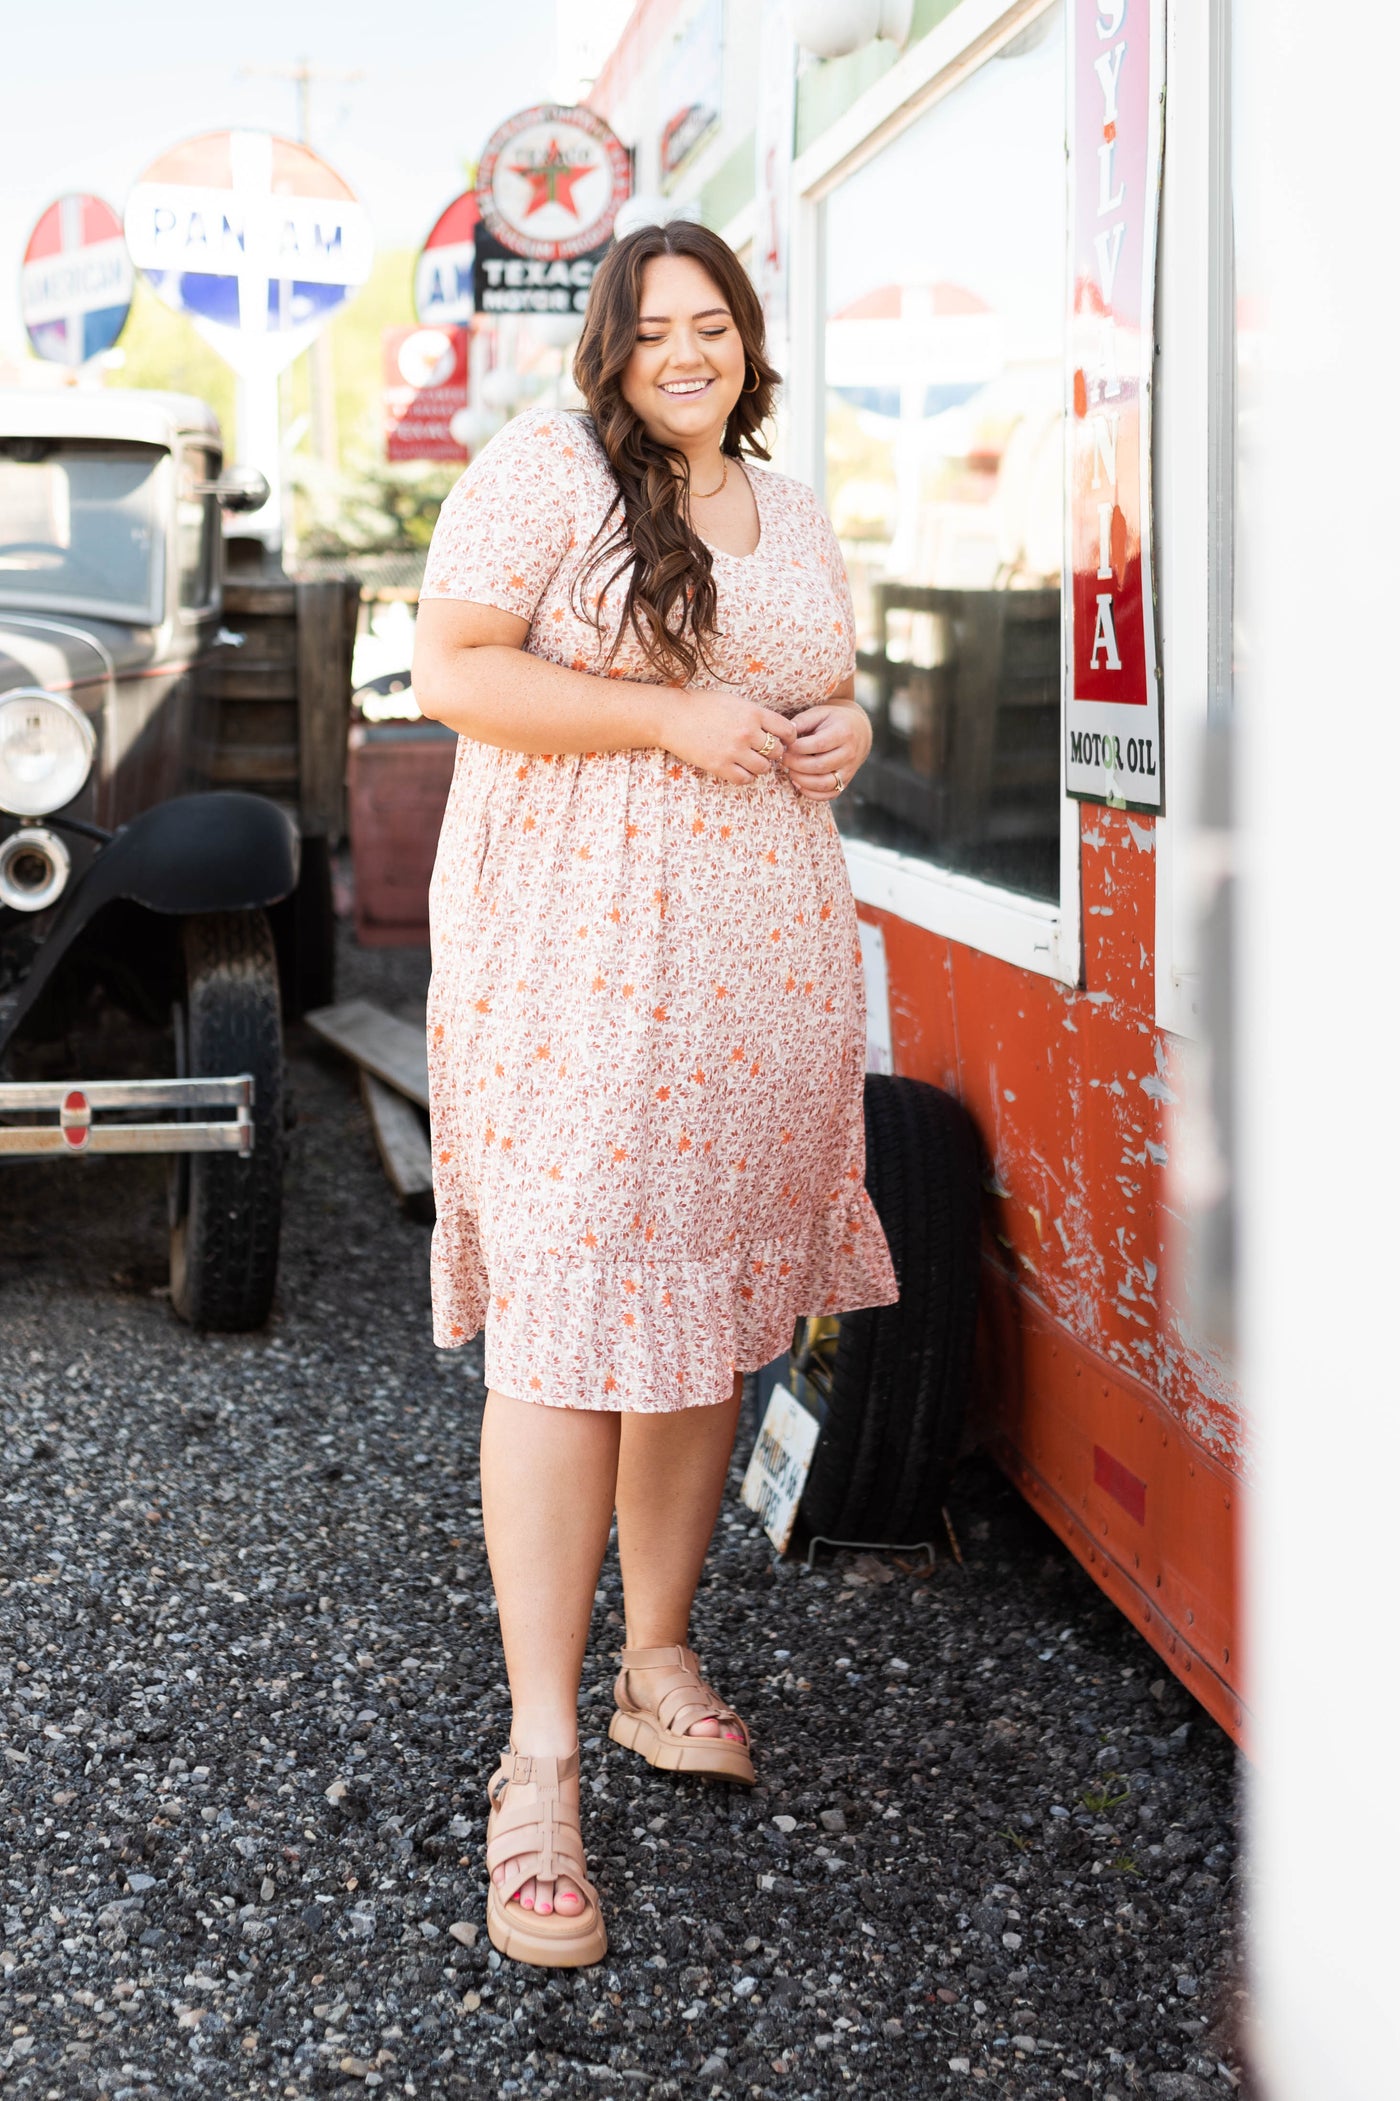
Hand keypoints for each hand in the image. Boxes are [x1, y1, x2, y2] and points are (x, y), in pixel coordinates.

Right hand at [658, 691, 797, 785]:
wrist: (672, 716)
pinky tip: (740, 769)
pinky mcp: (720, 766)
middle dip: (774, 753)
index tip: (783, 740)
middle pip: (777, 751)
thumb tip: (777, 730)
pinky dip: (746, 777)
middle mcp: (747, 732)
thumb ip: (756, 715)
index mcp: (753, 713)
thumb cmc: (703, 705)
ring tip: (750, 760)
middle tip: (763, 751)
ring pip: (764, 768)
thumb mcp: (734, 702)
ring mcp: (734, 751)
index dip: (789, 737)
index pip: (787, 730)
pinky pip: (745, 779)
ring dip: (760, 766)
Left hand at [782, 701, 872, 799]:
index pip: (819, 744)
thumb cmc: (833, 721)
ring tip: (790, 771)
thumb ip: (802, 721)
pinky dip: (811, 793)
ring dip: (802, 781)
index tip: (785, 746)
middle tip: (784, 759)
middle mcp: (849, 753)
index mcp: (843, 732)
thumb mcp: (820, 713)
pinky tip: (798, 783)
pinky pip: (829, 794)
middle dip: (796, 765)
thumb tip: (784, 734)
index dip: (798, 748)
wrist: (859, 732)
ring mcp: (849, 770)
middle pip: (820, 766)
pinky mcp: (846, 783)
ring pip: (824, 783)